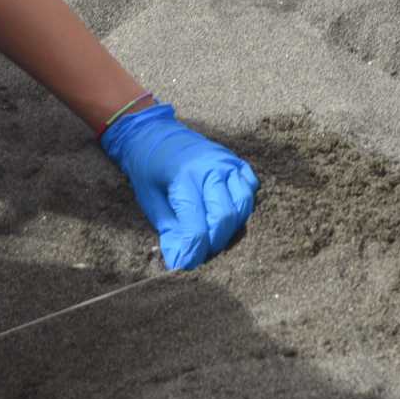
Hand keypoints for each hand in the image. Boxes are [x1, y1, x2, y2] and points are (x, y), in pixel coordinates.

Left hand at [99, 104, 259, 270]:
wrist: (154, 134)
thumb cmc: (149, 169)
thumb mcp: (150, 201)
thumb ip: (169, 231)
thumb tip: (180, 261)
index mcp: (185, 177)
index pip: (197, 225)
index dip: (194, 250)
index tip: (186, 265)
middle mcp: (211, 168)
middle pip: (225, 217)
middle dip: (214, 242)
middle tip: (201, 252)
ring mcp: (228, 163)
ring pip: (244, 204)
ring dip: (232, 227)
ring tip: (213, 236)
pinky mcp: (236, 162)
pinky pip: (250, 188)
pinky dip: (243, 205)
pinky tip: (227, 213)